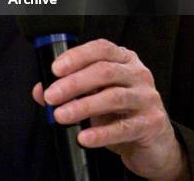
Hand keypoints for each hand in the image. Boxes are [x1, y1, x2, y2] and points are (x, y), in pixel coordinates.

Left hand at [32, 39, 188, 180]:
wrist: (154, 144)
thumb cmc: (121, 113)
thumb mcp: (95, 97)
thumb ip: (69, 90)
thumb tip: (40, 90)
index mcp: (124, 59)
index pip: (101, 48)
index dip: (77, 56)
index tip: (55, 69)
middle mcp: (138, 74)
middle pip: (105, 71)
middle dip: (74, 83)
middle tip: (51, 96)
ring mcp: (147, 98)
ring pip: (113, 97)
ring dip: (83, 106)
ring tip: (61, 115)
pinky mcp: (151, 123)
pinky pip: (124, 127)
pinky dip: (101, 133)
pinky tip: (84, 137)